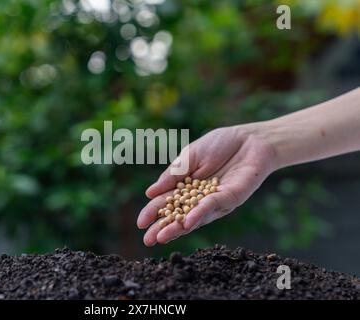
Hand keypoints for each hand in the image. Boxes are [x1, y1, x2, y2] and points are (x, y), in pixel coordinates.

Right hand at [137, 123, 277, 245]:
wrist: (249, 138)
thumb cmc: (218, 144)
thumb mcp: (189, 156)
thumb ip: (172, 174)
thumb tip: (150, 193)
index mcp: (186, 187)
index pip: (166, 202)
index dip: (153, 212)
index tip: (140, 223)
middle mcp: (199, 198)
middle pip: (179, 215)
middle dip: (163, 228)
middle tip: (148, 240)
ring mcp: (214, 201)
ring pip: (194, 217)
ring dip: (178, 228)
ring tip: (161, 237)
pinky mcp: (230, 198)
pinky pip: (212, 207)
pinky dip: (199, 214)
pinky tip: (187, 222)